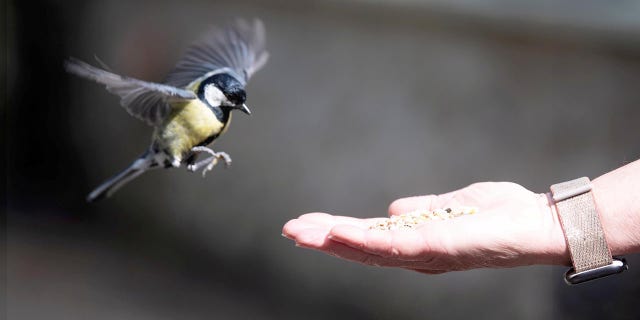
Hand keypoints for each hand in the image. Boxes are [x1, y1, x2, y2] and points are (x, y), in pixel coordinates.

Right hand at [282, 182, 568, 273]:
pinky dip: (365, 241)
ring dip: (334, 240)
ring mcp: (426, 253)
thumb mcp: (452, 207)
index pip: (368, 237)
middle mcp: (416, 253)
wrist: (538, 224)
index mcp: (416, 242)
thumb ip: (422, 209)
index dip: (336, 232)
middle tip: (290, 229)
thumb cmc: (498, 216)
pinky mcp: (439, 247)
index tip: (306, 223)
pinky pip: (396, 245)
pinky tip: (342, 234)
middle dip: (324, 239)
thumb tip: (392, 210)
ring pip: (371, 249)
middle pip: (362, 247)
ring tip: (302, 232)